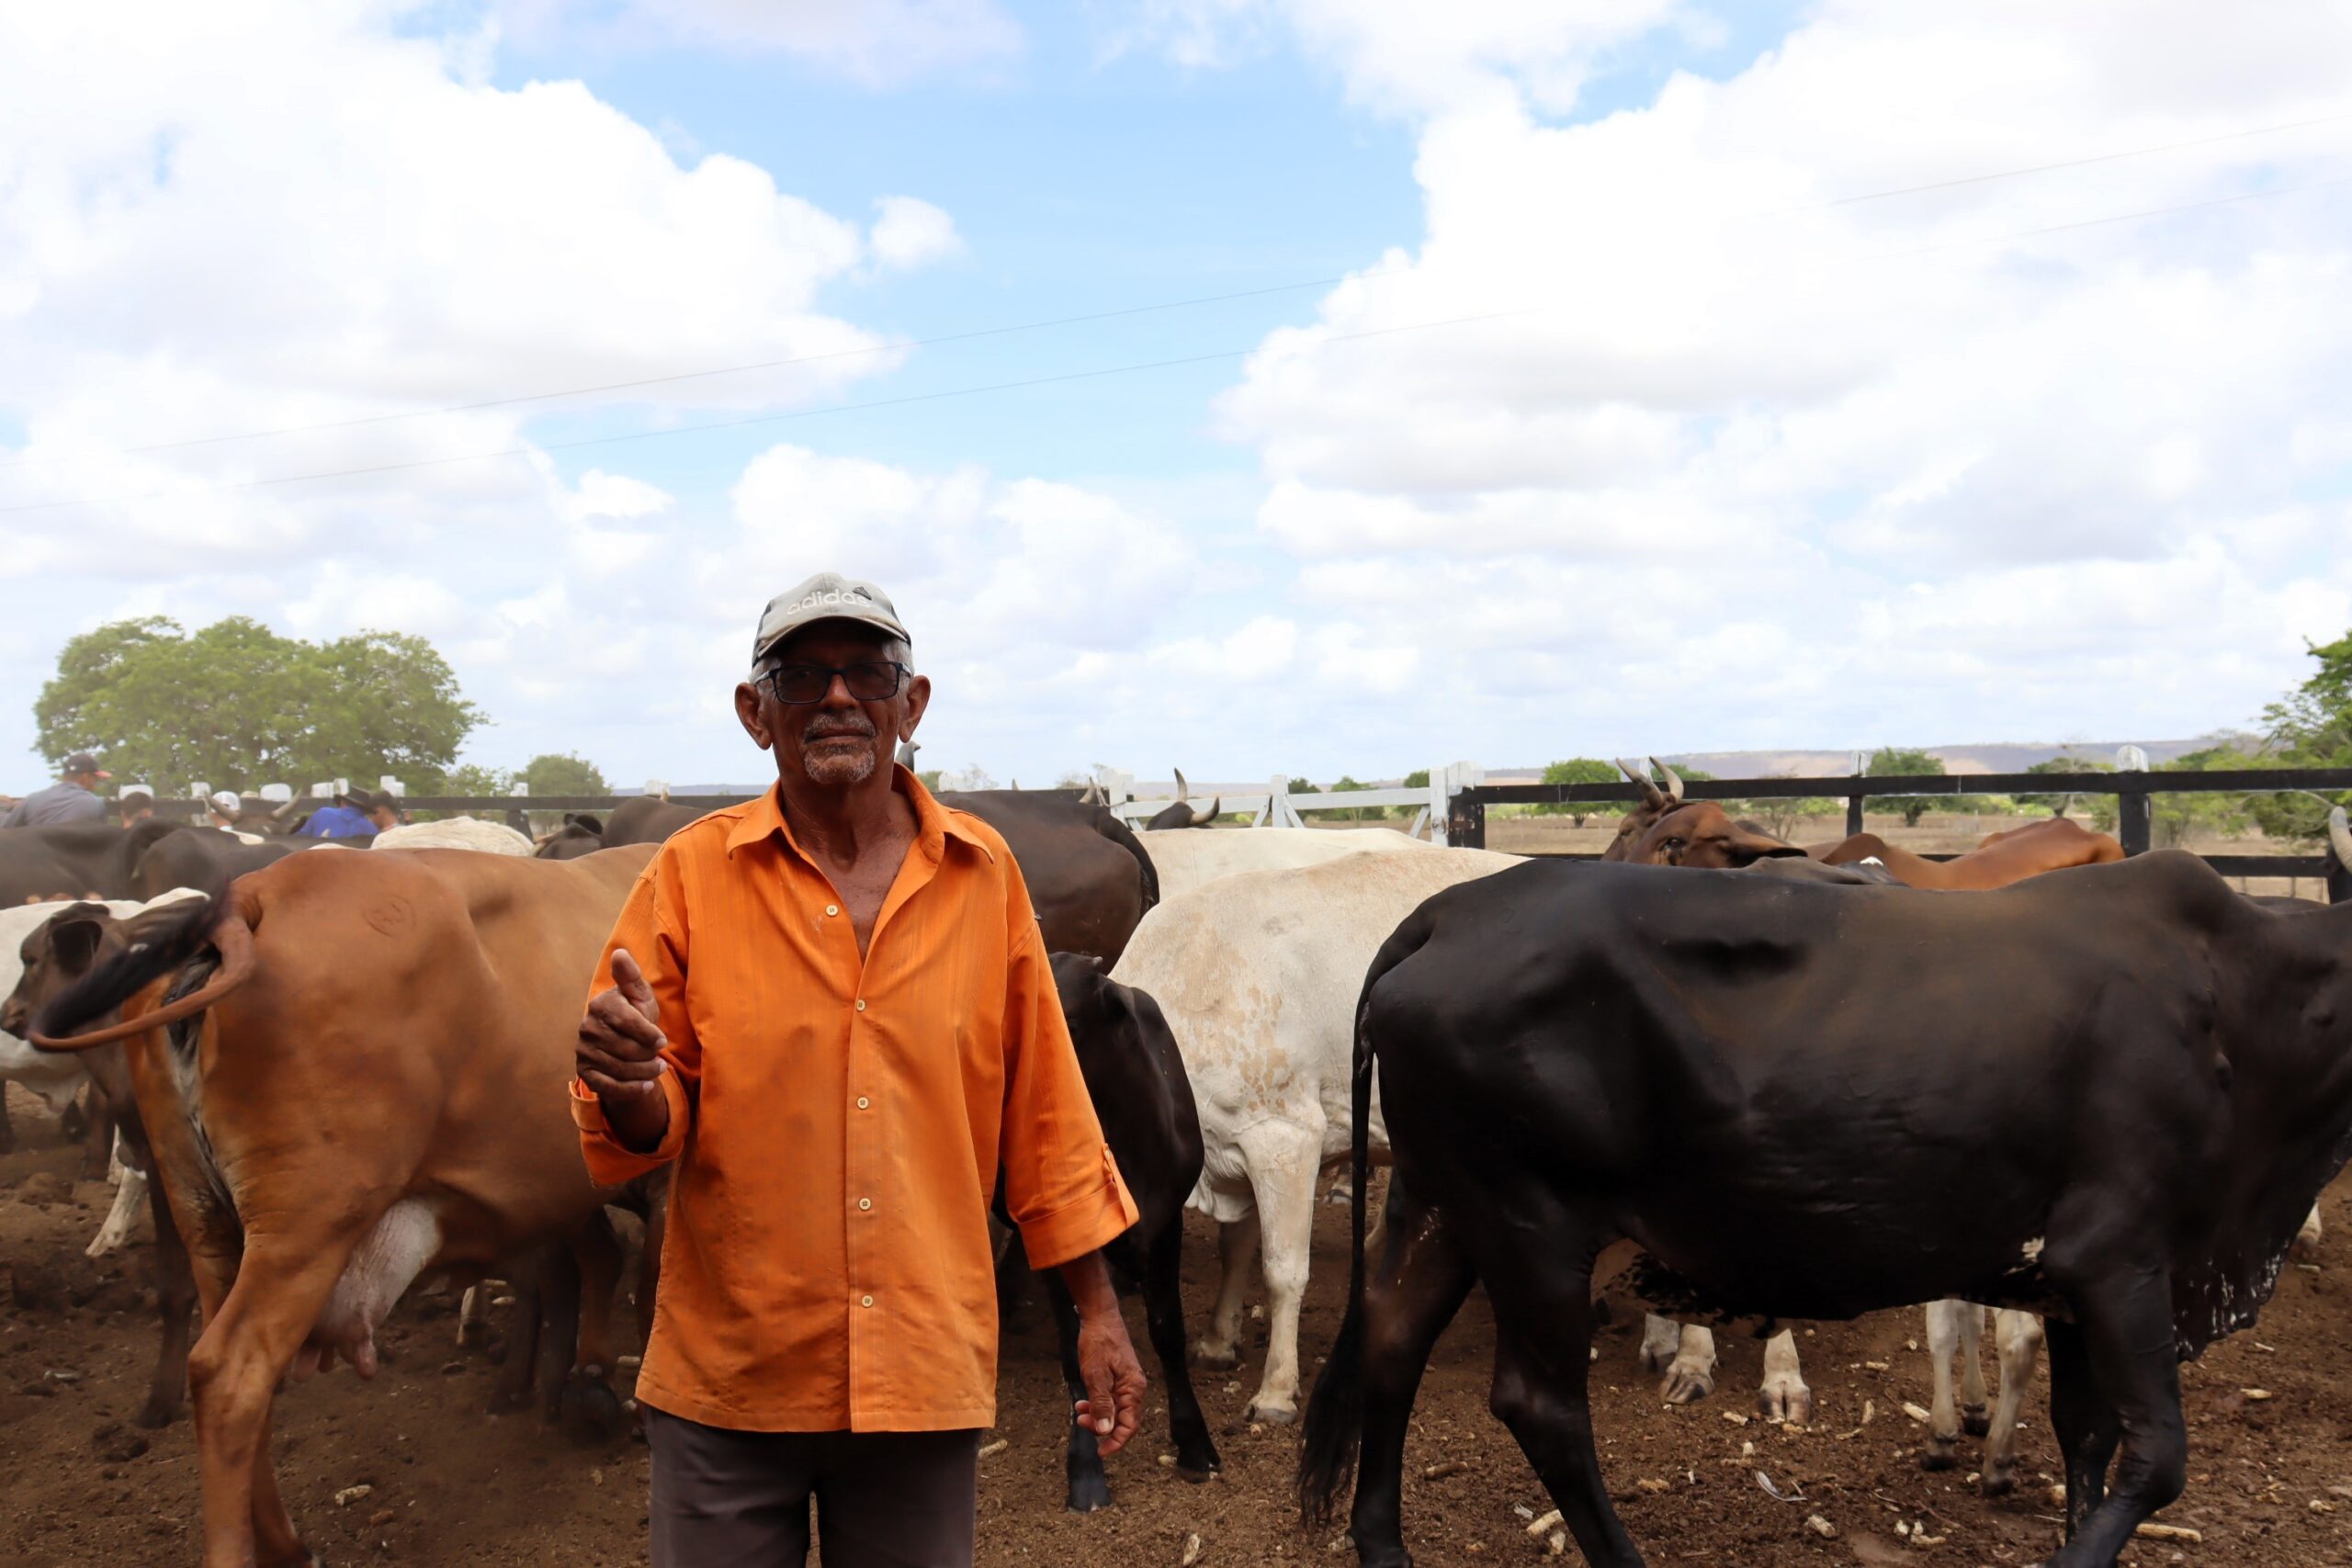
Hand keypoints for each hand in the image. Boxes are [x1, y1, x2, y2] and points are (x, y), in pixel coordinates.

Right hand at [577, 950, 669, 1148]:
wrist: (622, 1041)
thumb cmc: (636, 1012)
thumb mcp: (639, 994)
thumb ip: (631, 976)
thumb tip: (621, 953)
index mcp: (601, 1005)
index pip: (627, 1023)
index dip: (648, 1034)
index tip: (662, 1041)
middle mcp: (587, 1028)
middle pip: (626, 1049)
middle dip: (648, 1055)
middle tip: (660, 1056)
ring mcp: (584, 1051)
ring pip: (621, 1069)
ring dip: (645, 1072)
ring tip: (659, 1068)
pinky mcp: (585, 1072)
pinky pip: (609, 1086)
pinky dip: (631, 1089)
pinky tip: (646, 1085)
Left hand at [1062, 1252, 1145, 1455]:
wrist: (1099, 1318)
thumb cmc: (1098, 1343)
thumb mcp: (1095, 1376)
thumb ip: (1101, 1405)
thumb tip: (1105, 1432)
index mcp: (1133, 1389)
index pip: (1130, 1426)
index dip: (1116, 1442)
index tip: (1100, 1453)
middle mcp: (1134, 1388)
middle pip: (1123, 1420)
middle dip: (1102, 1427)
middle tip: (1081, 1423)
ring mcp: (1127, 1383)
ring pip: (1115, 1411)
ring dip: (1097, 1416)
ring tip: (1079, 1412)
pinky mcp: (1118, 1378)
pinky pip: (1110, 1399)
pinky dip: (1097, 1405)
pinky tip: (1083, 1402)